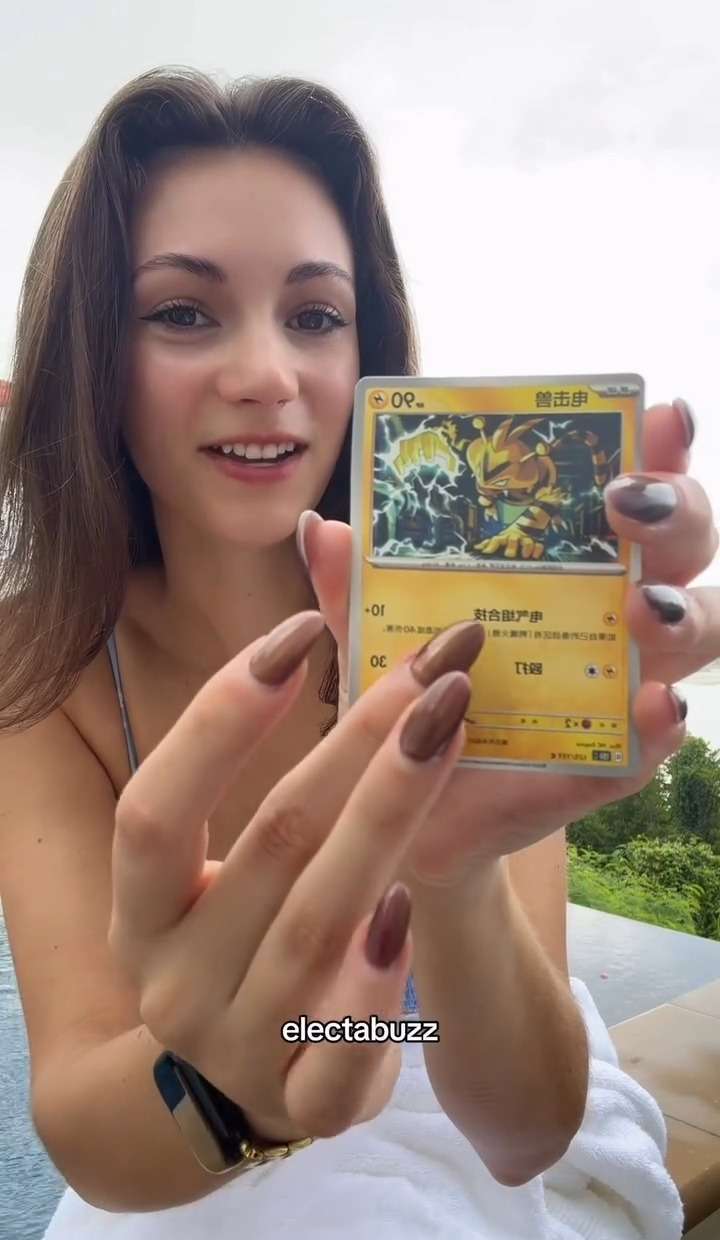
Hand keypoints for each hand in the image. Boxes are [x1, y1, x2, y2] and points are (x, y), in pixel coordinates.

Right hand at [107, 612, 478, 1144]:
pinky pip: (347, 1049)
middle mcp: (174, 984)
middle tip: (433, 668)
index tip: (301, 632)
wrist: (253, 1071)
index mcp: (140, 913)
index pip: (154, 810)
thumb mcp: (229, 859)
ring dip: (390, 818)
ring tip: (449, 730)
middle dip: (358, 743)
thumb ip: (260, 752)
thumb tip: (321, 578)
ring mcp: (237, 1052)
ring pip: (318, 928)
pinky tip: (410, 906)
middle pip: (269, 848)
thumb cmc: (249, 931)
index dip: (221, 719)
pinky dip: (379, 978)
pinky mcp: (308, 1107)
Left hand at [300, 399, 719, 883]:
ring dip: (680, 610)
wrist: (412, 809)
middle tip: (626, 501)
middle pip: (679, 544)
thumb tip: (322, 530)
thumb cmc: (411, 699)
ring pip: (694, 631)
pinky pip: (654, 741)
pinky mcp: (613, 762)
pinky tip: (651, 705)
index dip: (656, 448)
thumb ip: (355, 591)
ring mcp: (620, 685)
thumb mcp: (374, 639)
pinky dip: (661, 722)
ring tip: (642, 606)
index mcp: (564, 564)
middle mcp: (610, 611)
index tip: (658, 412)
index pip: (624, 491)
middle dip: (673, 511)